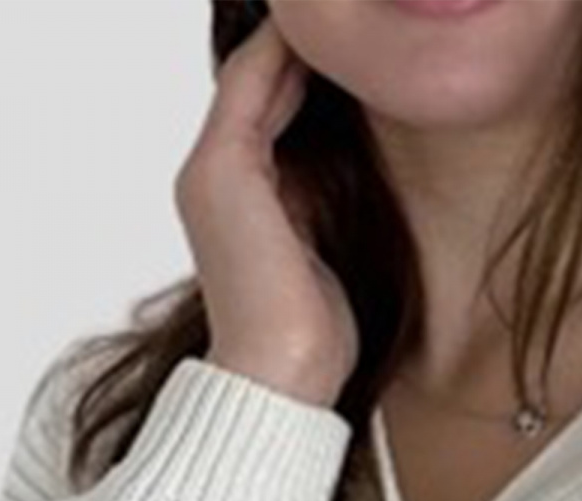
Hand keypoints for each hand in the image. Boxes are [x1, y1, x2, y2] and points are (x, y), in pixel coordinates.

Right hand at [176, 16, 360, 403]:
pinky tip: (322, 35)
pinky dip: (286, 51)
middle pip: (255, 81)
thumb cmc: (313, 340)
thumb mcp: (330, 253)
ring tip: (336, 18)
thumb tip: (370, 166)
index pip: (267, 107)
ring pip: (254, 72)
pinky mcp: (225, 171)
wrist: (282, 382)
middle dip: (299, 43)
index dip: (304, 66)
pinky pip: (256, 85)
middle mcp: (212, 176)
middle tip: (347, 19)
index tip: (353, 41)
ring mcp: (212, 171)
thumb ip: (330, 200)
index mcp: (236, 197)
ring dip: (293, 37)